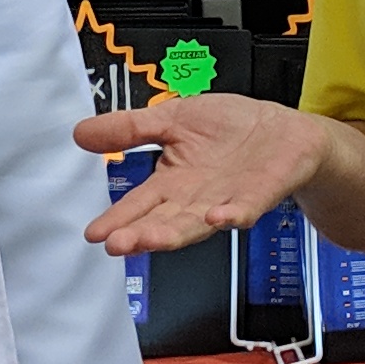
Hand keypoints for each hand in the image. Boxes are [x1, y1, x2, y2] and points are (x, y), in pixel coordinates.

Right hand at [75, 92, 333, 255]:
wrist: (284, 132)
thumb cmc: (230, 128)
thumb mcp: (171, 118)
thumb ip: (130, 129)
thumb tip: (80, 133)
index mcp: (173, 183)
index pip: (140, 205)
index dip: (118, 220)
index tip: (95, 234)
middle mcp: (197, 199)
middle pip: (164, 222)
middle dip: (141, 235)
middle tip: (116, 244)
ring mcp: (228, 200)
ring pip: (198, 224)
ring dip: (175, 233)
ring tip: (152, 239)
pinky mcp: (260, 193)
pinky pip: (246, 208)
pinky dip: (233, 214)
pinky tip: (219, 218)